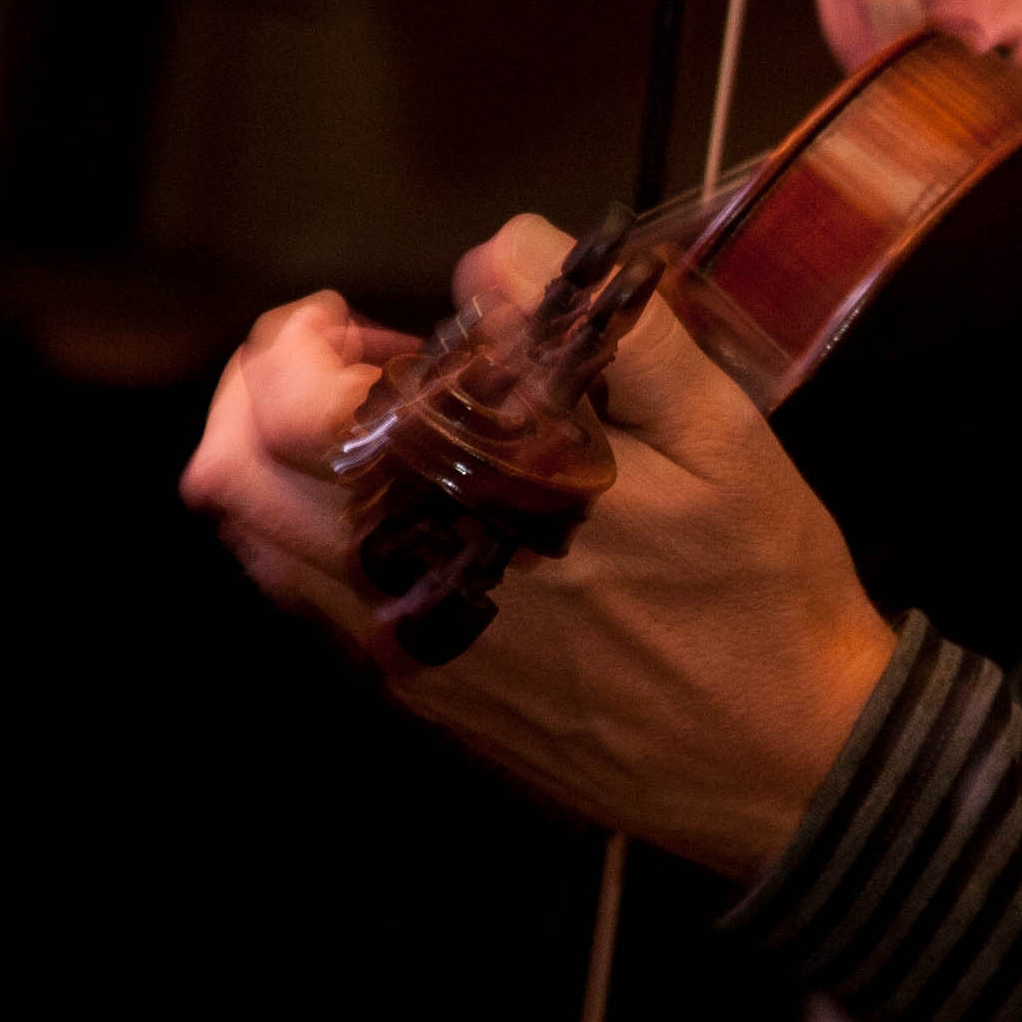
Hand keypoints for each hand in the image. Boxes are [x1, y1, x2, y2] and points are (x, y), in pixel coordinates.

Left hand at [182, 232, 899, 883]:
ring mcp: (405, 650)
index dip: (299, 340)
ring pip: (256, 545)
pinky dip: (315, 534)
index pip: (291, 408)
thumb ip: (610, 333)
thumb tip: (495, 257)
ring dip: (281, 463)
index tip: (357, 317)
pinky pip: (311, 605)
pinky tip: (408, 509)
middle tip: (353, 360)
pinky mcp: (424, 695)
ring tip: (378, 429)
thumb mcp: (725, 439)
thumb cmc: (761, 590)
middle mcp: (410, 582)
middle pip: (235, 475)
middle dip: (266, 388)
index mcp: (472, 503)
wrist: (785, 764)